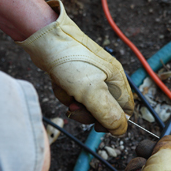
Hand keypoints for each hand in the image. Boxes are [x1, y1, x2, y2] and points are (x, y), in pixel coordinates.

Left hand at [16, 0, 133, 135]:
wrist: (45, 39)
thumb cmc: (70, 60)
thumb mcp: (91, 91)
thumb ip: (107, 114)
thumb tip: (120, 130)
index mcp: (117, 81)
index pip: (126, 110)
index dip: (113, 121)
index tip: (97, 125)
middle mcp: (107, 80)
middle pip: (103, 110)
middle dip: (86, 112)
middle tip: (75, 108)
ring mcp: (91, 78)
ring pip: (85, 104)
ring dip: (72, 101)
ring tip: (65, 89)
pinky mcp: (76, 77)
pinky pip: (73, 95)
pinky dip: (64, 92)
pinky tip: (59, 82)